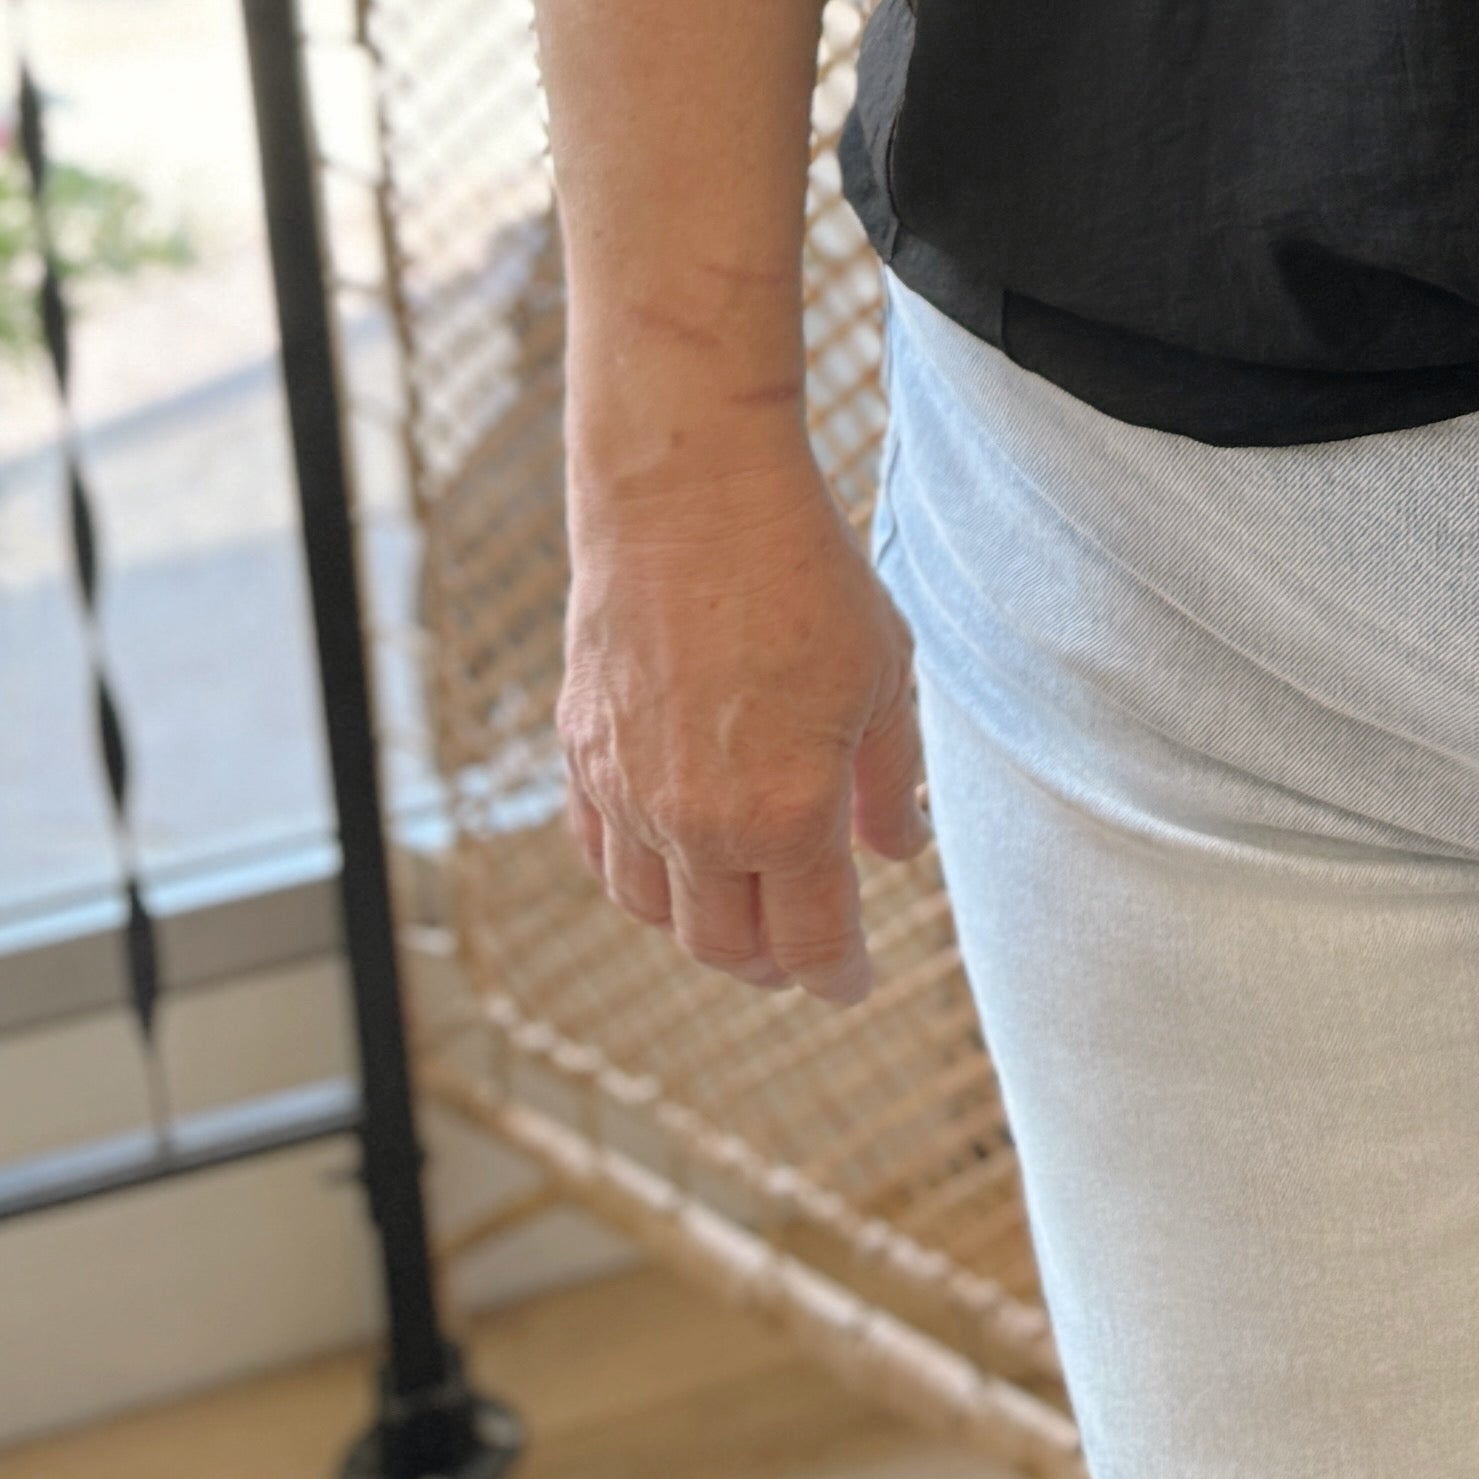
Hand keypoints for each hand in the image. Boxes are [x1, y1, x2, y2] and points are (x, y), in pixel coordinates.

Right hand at [557, 434, 928, 1003]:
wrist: (688, 496)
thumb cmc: (802, 575)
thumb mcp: (883, 676)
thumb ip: (887, 780)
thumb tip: (896, 849)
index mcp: (788, 814)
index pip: (812, 942)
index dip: (838, 976)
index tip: (853, 982)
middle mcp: (697, 823)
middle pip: (728, 947)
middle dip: (772, 965)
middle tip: (802, 953)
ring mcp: (628, 793)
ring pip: (656, 913)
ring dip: (702, 929)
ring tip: (741, 913)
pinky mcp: (582, 754)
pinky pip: (600, 855)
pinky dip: (636, 879)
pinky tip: (667, 864)